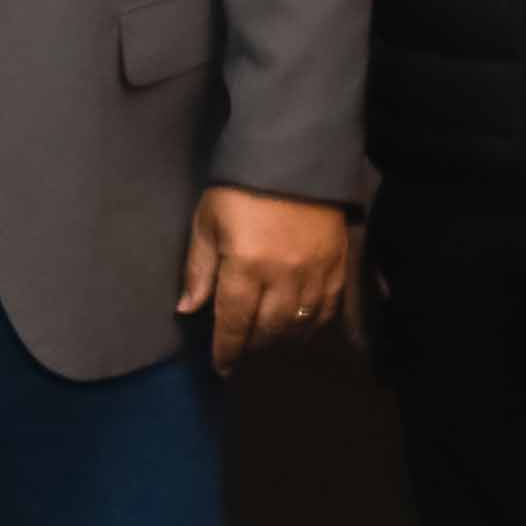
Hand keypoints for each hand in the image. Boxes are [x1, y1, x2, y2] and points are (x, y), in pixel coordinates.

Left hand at [178, 187, 353, 372]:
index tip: (221, 368)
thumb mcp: (207, 222)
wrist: (294, 158)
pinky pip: (326, 310)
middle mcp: (282, 277)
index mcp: (245, 266)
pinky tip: (300, 329)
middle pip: (267, 330)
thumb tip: (187, 310)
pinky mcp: (337, 266)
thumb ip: (198, 269)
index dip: (226, 350)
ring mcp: (314, 274)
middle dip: (251, 345)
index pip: (233, 322)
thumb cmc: (239, 189)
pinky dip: (312, 326)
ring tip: (266, 342)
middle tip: (241, 351)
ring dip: (280, 340)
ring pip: (298, 325)